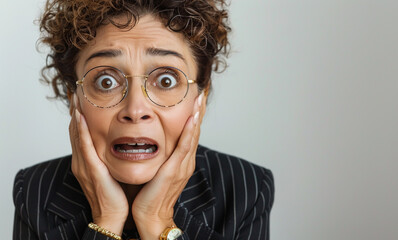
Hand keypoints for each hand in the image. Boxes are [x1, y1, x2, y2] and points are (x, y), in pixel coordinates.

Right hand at [69, 94, 127, 233]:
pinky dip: (80, 131)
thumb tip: (121, 144)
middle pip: (75, 132)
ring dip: (75, 116)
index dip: (79, 119)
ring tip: (75, 100)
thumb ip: (111, 157)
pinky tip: (80, 118)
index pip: (80, 136)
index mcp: (86, 163)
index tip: (81, 103)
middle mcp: (81, 162)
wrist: (112, 215)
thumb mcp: (111, 171)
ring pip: (76, 136)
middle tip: (75, 95)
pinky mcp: (91, 170)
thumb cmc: (115, 195)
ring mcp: (84, 166)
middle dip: (75, 113)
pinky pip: (84, 147)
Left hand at [131, 92, 205, 238]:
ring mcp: (182, 165)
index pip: (190, 133)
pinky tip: (192, 119)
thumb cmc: (151, 194)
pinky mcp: (174, 170)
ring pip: (192, 136)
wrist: (151, 215)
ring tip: (200, 99)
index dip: (194, 115)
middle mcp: (186, 161)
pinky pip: (184, 147)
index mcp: (182, 161)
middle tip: (202, 91)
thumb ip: (161, 156)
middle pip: (195, 131)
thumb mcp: (158, 170)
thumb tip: (154, 142)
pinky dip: (190, 132)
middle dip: (199, 111)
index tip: (196, 98)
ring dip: (197, 116)